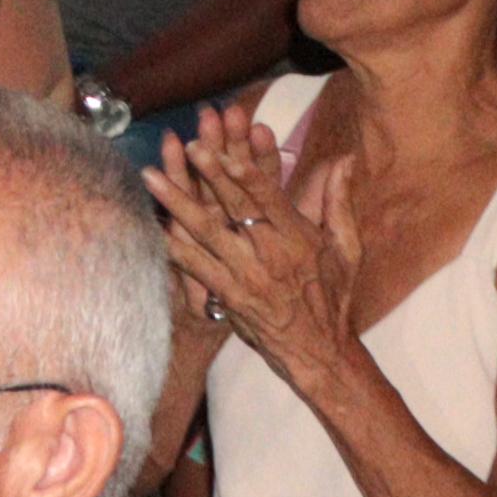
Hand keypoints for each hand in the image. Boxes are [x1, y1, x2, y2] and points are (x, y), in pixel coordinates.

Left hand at [148, 113, 367, 371]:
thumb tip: (346, 158)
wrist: (319, 351)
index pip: (270, 196)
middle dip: (211, 174)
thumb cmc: (333, 295)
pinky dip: (172, 247)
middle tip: (188, 145)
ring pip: (207, 232)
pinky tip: (150, 227)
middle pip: (236, 207)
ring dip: (177, 202)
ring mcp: (247, 275)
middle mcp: (271, 253)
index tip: (228, 148)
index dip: (248, 172)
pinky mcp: (229, 295)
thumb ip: (338, 199)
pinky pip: (195, 266)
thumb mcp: (346, 247)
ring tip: (152, 176)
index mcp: (298, 236)